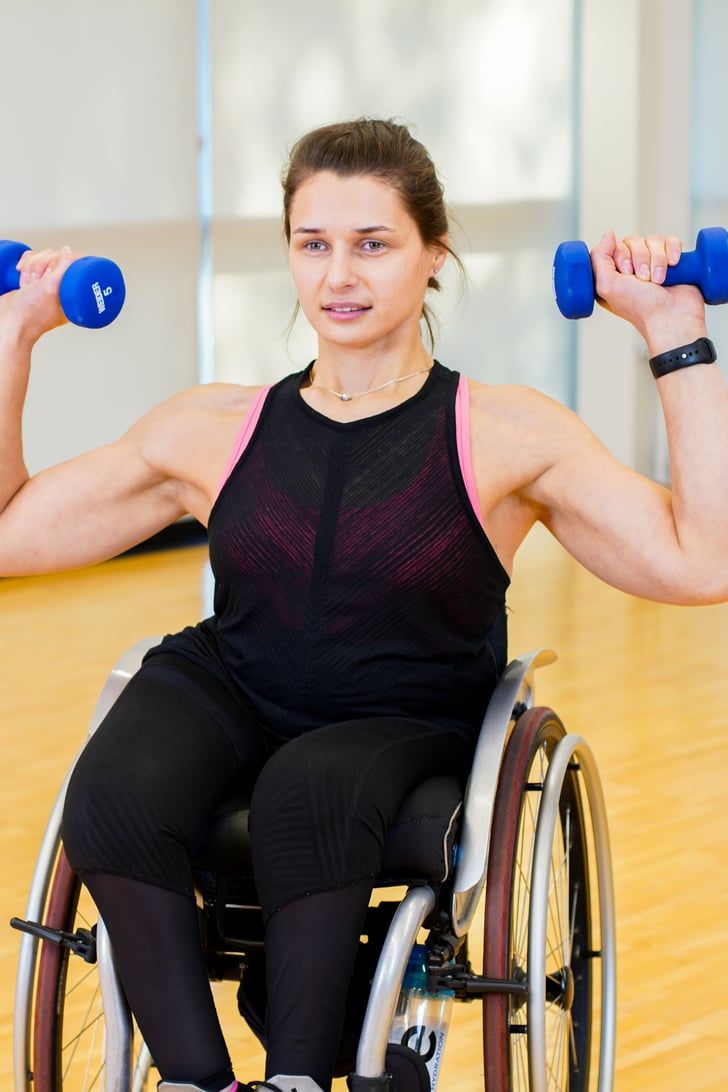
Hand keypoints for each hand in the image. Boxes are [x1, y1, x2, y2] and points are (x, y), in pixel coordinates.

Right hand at [0, 246, 78, 344]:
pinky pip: (31, 260)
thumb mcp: (52, 288)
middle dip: (40, 266)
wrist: (9, 321)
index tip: (49, 275)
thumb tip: (69, 251)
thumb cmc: (31, 313)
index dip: (58, 262)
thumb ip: (64, 267)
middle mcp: (60, 287)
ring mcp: (45, 283)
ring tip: (27, 285)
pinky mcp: (32, 279)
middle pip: (55, 257)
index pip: (72, 262)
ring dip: (31, 267)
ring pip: (41, 257)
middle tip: (35, 284)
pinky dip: (24, 264)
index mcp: (72, 292)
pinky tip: (21, 278)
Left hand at [590, 231, 708, 355]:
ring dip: (657, 260)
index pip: (613, 245)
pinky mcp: (672, 260)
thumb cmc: (639, 307)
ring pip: (653, 239)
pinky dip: (672, 251)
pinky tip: (673, 266)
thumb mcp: (607, 285)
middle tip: (644, 280)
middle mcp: (632, 267)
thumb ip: (599, 258)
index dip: (621, 256)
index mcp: (613, 274)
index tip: (626, 275)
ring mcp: (653, 262)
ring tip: (659, 281)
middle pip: (633, 240)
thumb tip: (609, 233)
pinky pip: (671, 240)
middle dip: (640, 259)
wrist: (671, 317)